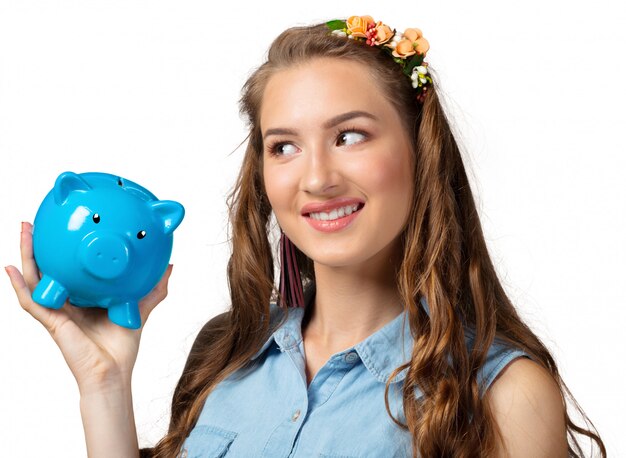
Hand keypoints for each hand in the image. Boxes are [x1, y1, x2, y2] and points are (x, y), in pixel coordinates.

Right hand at [5, 222, 173, 394]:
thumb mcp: (139, 309)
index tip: (62, 228)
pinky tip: (9, 268)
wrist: (113, 372)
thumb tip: (169, 266)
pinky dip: (18, 285)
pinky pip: (30, 300)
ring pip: (33, 279)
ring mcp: (56, 310)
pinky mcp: (51, 321)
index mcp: (83, 298)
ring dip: (26, 254)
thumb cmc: (122, 346)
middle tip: (34, 222)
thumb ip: (153, 289)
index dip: (62, 251)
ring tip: (23, 230)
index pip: (68, 269)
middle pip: (47, 269)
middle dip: (38, 246)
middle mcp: (66, 302)